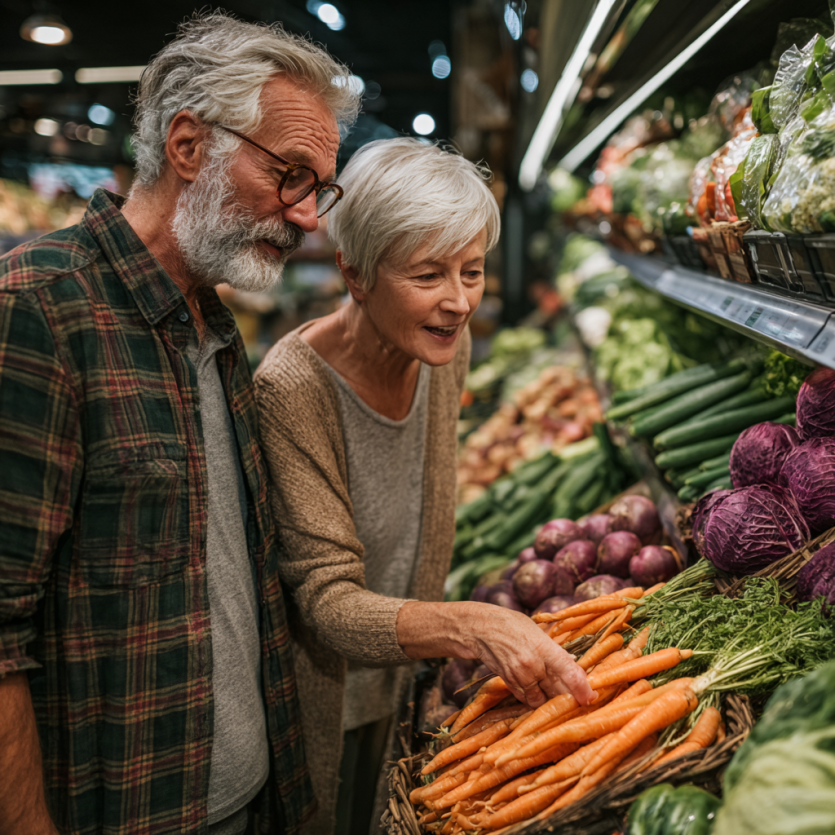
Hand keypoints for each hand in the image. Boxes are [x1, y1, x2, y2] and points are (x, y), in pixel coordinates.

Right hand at [463, 604, 596, 707]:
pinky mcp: (509, 683)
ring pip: (542, 700)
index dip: (583, 689)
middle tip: (577, 698)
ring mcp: (519, 676)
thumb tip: (573, 665)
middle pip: (558, 691)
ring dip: (549, 698)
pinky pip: (526, 699)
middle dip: (568, 696)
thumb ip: (554, 650)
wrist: (480, 628)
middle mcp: (533, 665)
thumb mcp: (537, 631)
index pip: (570, 673)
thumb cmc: (511, 624)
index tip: (591, 697)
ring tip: (553, 691)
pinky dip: (534, 697)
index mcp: (544, 647)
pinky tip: (536, 689)